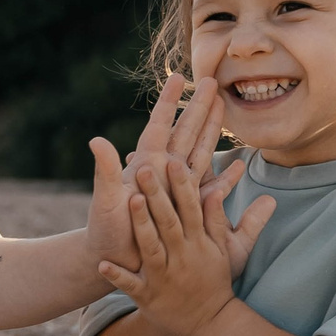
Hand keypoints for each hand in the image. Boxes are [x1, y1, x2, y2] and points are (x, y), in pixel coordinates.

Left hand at [85, 71, 229, 272]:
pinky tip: (240, 165)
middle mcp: (162, 173)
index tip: (179, 76)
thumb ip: (105, 171)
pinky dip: (226, 177)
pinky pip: (210, 189)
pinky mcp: (186, 210)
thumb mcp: (106, 200)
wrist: (113, 259)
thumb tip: (95, 139)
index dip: (169, 101)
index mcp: (146, 165)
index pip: (160, 125)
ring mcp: (175, 190)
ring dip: (212, 131)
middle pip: (184, 133)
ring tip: (224, 107)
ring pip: (199, 153)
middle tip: (212, 82)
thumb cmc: (105, 230)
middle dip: (198, 107)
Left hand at [99, 155, 272, 335]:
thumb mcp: (224, 251)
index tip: (174, 162)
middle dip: (157, 196)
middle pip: (168, 222)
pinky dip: (117, 276)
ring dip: (142, 225)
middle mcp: (182, 257)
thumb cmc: (214, 281)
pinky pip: (130, 285)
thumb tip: (217, 188)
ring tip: (131, 200)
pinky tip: (102, 264)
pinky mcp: (148, 297)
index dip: (182, 186)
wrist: (209, 324)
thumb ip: (216, 220)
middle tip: (144, 168)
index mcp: (198, 243)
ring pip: (151, 248)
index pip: (191, 210)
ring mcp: (164, 277)